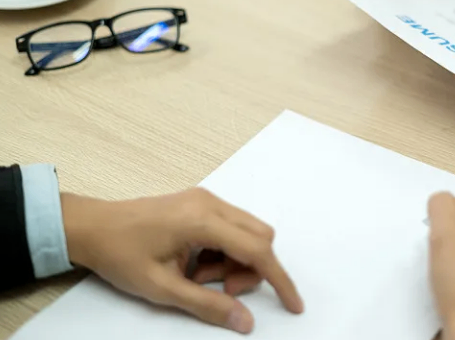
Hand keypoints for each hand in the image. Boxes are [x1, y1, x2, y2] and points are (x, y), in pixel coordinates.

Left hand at [62, 189, 302, 333]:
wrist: (91, 226)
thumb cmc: (120, 254)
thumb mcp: (162, 289)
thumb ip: (207, 305)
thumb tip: (246, 322)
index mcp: (203, 220)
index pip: (258, 250)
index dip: (279, 280)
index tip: (294, 305)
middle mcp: (212, 203)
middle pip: (260, 237)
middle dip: (251, 270)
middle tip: (219, 290)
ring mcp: (207, 200)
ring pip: (249, 233)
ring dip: (236, 262)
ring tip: (200, 278)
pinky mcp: (201, 204)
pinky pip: (232, 228)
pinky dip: (226, 252)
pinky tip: (198, 265)